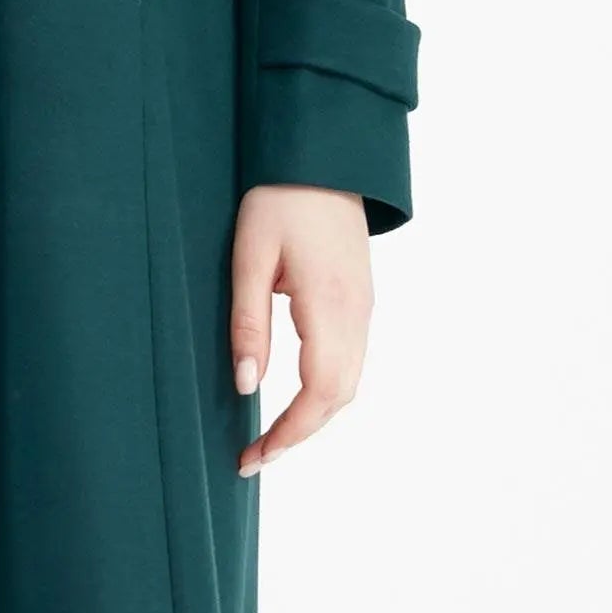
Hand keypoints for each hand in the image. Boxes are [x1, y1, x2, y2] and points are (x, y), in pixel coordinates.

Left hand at [229, 184, 371, 472]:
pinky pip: (350, 360)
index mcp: (331, 305)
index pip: (319, 392)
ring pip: (349, 382)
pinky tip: (296, 398)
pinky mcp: (360, 299)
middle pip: (339, 396)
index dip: (289, 433)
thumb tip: (246, 387)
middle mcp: (358, 313)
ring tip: (271, 435)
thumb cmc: (280, 198)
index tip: (254, 457)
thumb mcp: (249, 258)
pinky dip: (326, 391)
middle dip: (299, 434)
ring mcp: (365, 307)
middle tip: (254, 456)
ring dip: (314, 416)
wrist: (324, 155)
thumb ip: (248, 324)